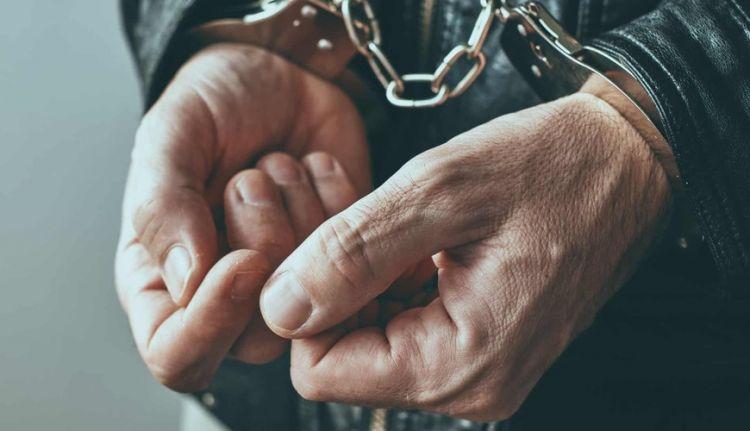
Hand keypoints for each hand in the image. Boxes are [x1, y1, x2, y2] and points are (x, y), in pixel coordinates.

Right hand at [115, 44, 368, 390]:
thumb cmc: (214, 105)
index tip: (244, 261)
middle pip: (256, 334)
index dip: (210, 326)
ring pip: (315, 304)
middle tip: (254, 176)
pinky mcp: (340, 257)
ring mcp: (290, 280)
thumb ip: (162, 207)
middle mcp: (226, 294)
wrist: (279, 76)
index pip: (176, 355)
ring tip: (284, 164)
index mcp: (164, 280)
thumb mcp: (169, 136)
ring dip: (303, 221)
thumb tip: (185, 283)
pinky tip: (318, 167)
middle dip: (266, 246)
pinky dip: (339, 206)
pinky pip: (360, 263)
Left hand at [259, 93, 671, 419]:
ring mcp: (477, 365)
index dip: (303, 303)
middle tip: (338, 205)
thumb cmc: (555, 166)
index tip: (314, 238)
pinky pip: (402, 320)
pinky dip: (384, 273)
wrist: (627, 160)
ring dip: (354, 271)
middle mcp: (469, 383)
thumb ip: (351, 254)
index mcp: (460, 364)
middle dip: (327, 280)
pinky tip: (393, 225)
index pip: (321, 370)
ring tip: (366, 205)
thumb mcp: (442, 192)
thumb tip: (279, 309)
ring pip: (367, 335)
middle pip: (343, 354)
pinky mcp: (481, 339)